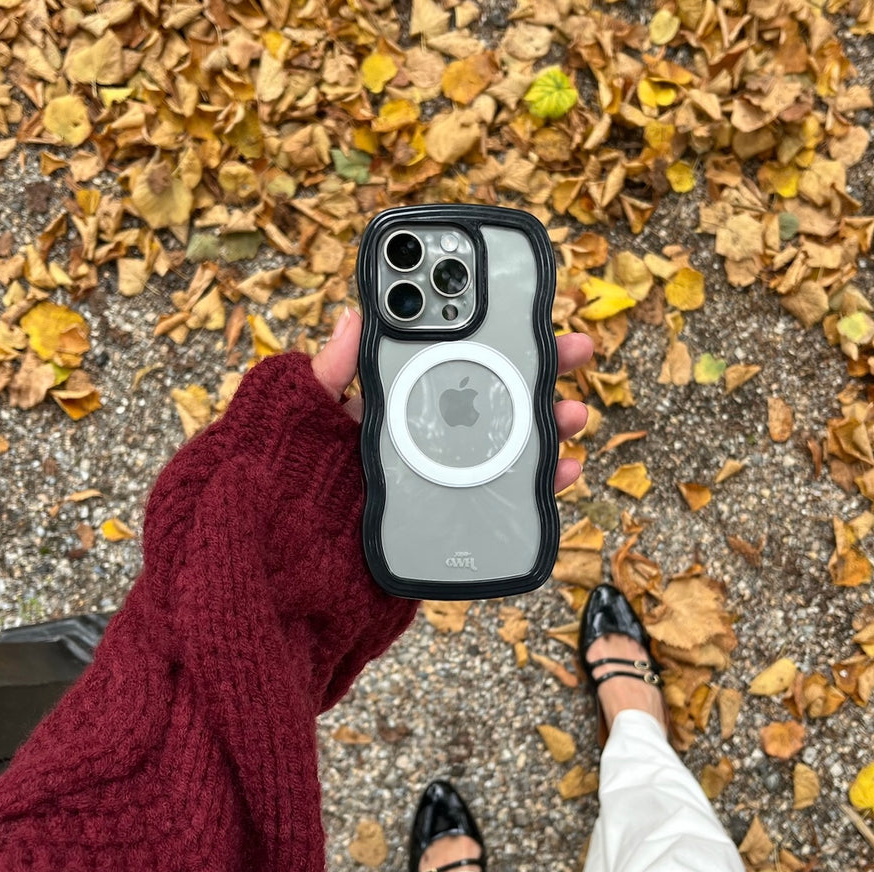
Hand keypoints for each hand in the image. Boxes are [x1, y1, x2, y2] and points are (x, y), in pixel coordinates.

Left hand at [312, 307, 593, 492]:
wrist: (303, 556)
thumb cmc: (299, 478)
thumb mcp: (307, 414)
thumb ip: (330, 371)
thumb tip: (352, 315)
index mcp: (400, 403)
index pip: (452, 360)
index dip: (493, 335)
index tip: (528, 313)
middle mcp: (432, 435)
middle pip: (496, 396)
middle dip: (539, 371)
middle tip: (574, 350)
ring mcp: (448, 474)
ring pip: (511, 442)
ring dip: (550, 424)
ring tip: (574, 413)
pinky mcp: (459, 512)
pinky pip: (508, 494)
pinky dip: (542, 482)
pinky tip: (565, 469)